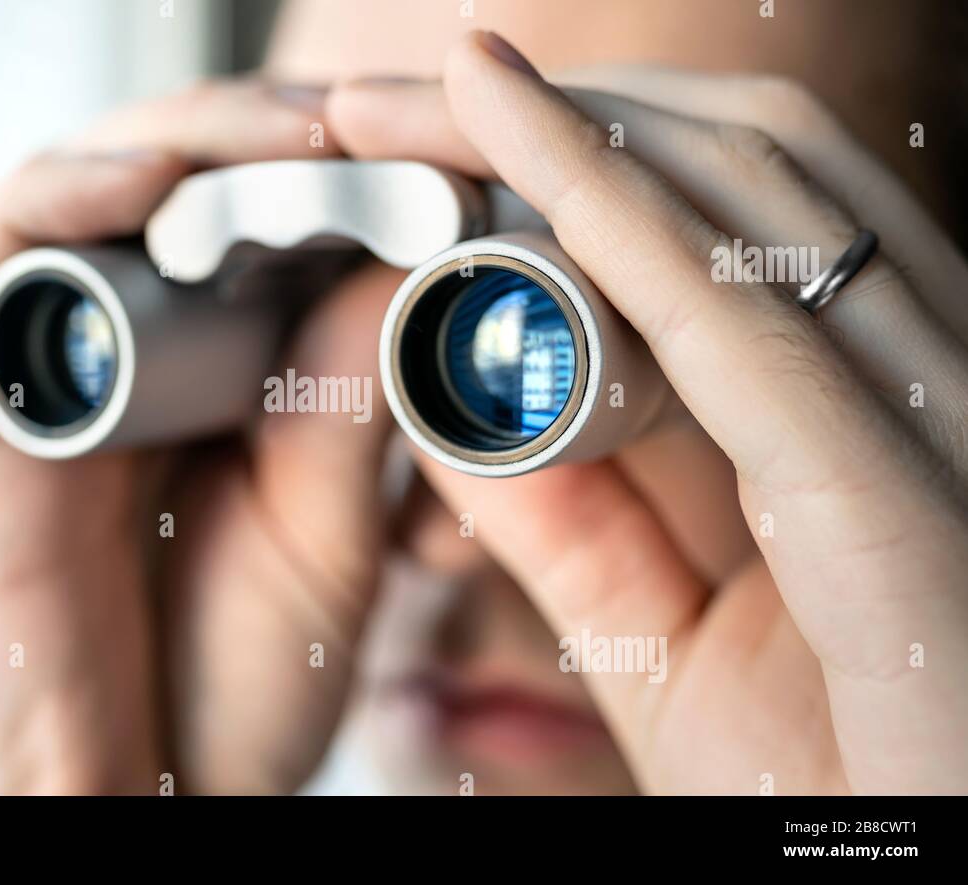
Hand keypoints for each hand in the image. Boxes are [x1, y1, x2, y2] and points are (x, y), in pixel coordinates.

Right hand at [0, 80, 398, 793]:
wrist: (137, 793)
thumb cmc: (232, 678)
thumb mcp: (332, 532)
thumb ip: (354, 406)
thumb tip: (406, 263)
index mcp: (223, 376)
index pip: (278, 224)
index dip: (352, 167)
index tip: (448, 142)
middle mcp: (133, 352)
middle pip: (184, 182)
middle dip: (278, 134)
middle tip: (376, 103)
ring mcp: (54, 368)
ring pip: (90, 195)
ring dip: (187, 141)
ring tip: (294, 123)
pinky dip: (56, 205)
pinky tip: (151, 180)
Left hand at [326, 32, 967, 793]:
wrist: (929, 880)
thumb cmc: (837, 792)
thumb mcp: (670, 649)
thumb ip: (577, 534)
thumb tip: (458, 418)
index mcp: (863, 412)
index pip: (713, 226)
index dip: (569, 160)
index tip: (427, 137)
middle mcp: (913, 379)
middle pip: (724, 172)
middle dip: (543, 116)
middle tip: (373, 102)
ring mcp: (924, 416)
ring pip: (734, 191)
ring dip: (547, 124)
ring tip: (398, 95)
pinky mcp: (895, 484)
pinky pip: (726, 304)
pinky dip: (602, 200)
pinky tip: (496, 122)